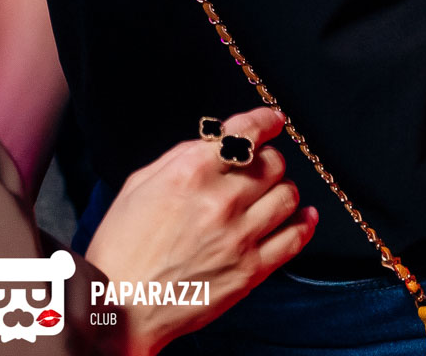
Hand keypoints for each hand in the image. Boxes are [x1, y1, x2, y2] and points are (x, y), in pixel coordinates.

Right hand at [83, 108, 317, 355]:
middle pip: (272, 163)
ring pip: (287, 196)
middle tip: (262, 164)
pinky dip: (304, 223)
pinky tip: (304, 216)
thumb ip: (180, 158)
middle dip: (269, 158)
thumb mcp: (139, 185)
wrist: (121, 305)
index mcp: (189, 173)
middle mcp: (219, 201)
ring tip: (273, 192)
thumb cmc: (122, 246)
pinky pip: (294, 239)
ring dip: (283, 188)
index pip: (245, 133)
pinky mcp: (250, 271)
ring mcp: (239, 237)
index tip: (274, 120)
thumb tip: (214, 143)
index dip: (265, 121)